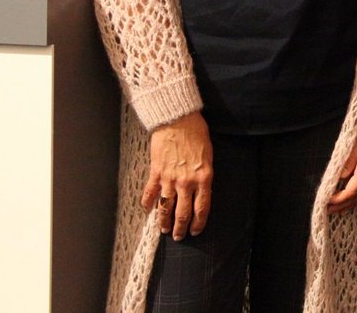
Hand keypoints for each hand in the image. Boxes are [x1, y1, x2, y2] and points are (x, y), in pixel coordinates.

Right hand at [142, 111, 212, 240]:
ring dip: (163, 221)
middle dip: (181, 227)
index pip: (202, 208)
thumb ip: (204, 176)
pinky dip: (147, 203)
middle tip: (179, 236)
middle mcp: (186, 182)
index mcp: (204, 178)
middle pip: (182, 212)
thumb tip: (201, 190)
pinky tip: (147, 210)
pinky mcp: (155, 173)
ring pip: (165, 207)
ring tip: (164, 229)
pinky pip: (149, 193)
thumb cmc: (197, 134)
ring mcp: (169, 179)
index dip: (198, 223)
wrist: (178, 121)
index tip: (196, 231)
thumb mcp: (209, 157)